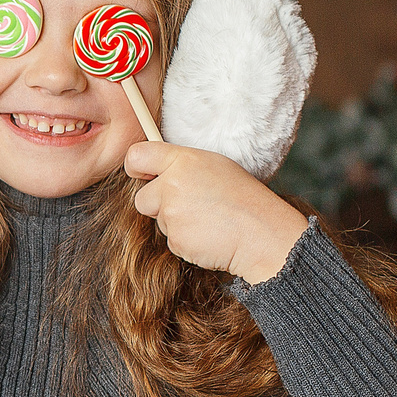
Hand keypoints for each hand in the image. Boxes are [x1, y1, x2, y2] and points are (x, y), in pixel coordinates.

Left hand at [124, 142, 306, 281]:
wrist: (261, 233)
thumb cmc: (244, 199)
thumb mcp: (215, 166)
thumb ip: (182, 166)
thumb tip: (157, 171)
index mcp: (184, 161)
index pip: (137, 156)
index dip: (135, 166)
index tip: (142, 174)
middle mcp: (172, 185)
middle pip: (141, 197)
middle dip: (157, 204)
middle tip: (188, 204)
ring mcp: (172, 214)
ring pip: (159, 220)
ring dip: (175, 222)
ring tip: (207, 219)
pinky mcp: (175, 239)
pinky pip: (171, 239)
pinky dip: (186, 240)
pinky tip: (208, 234)